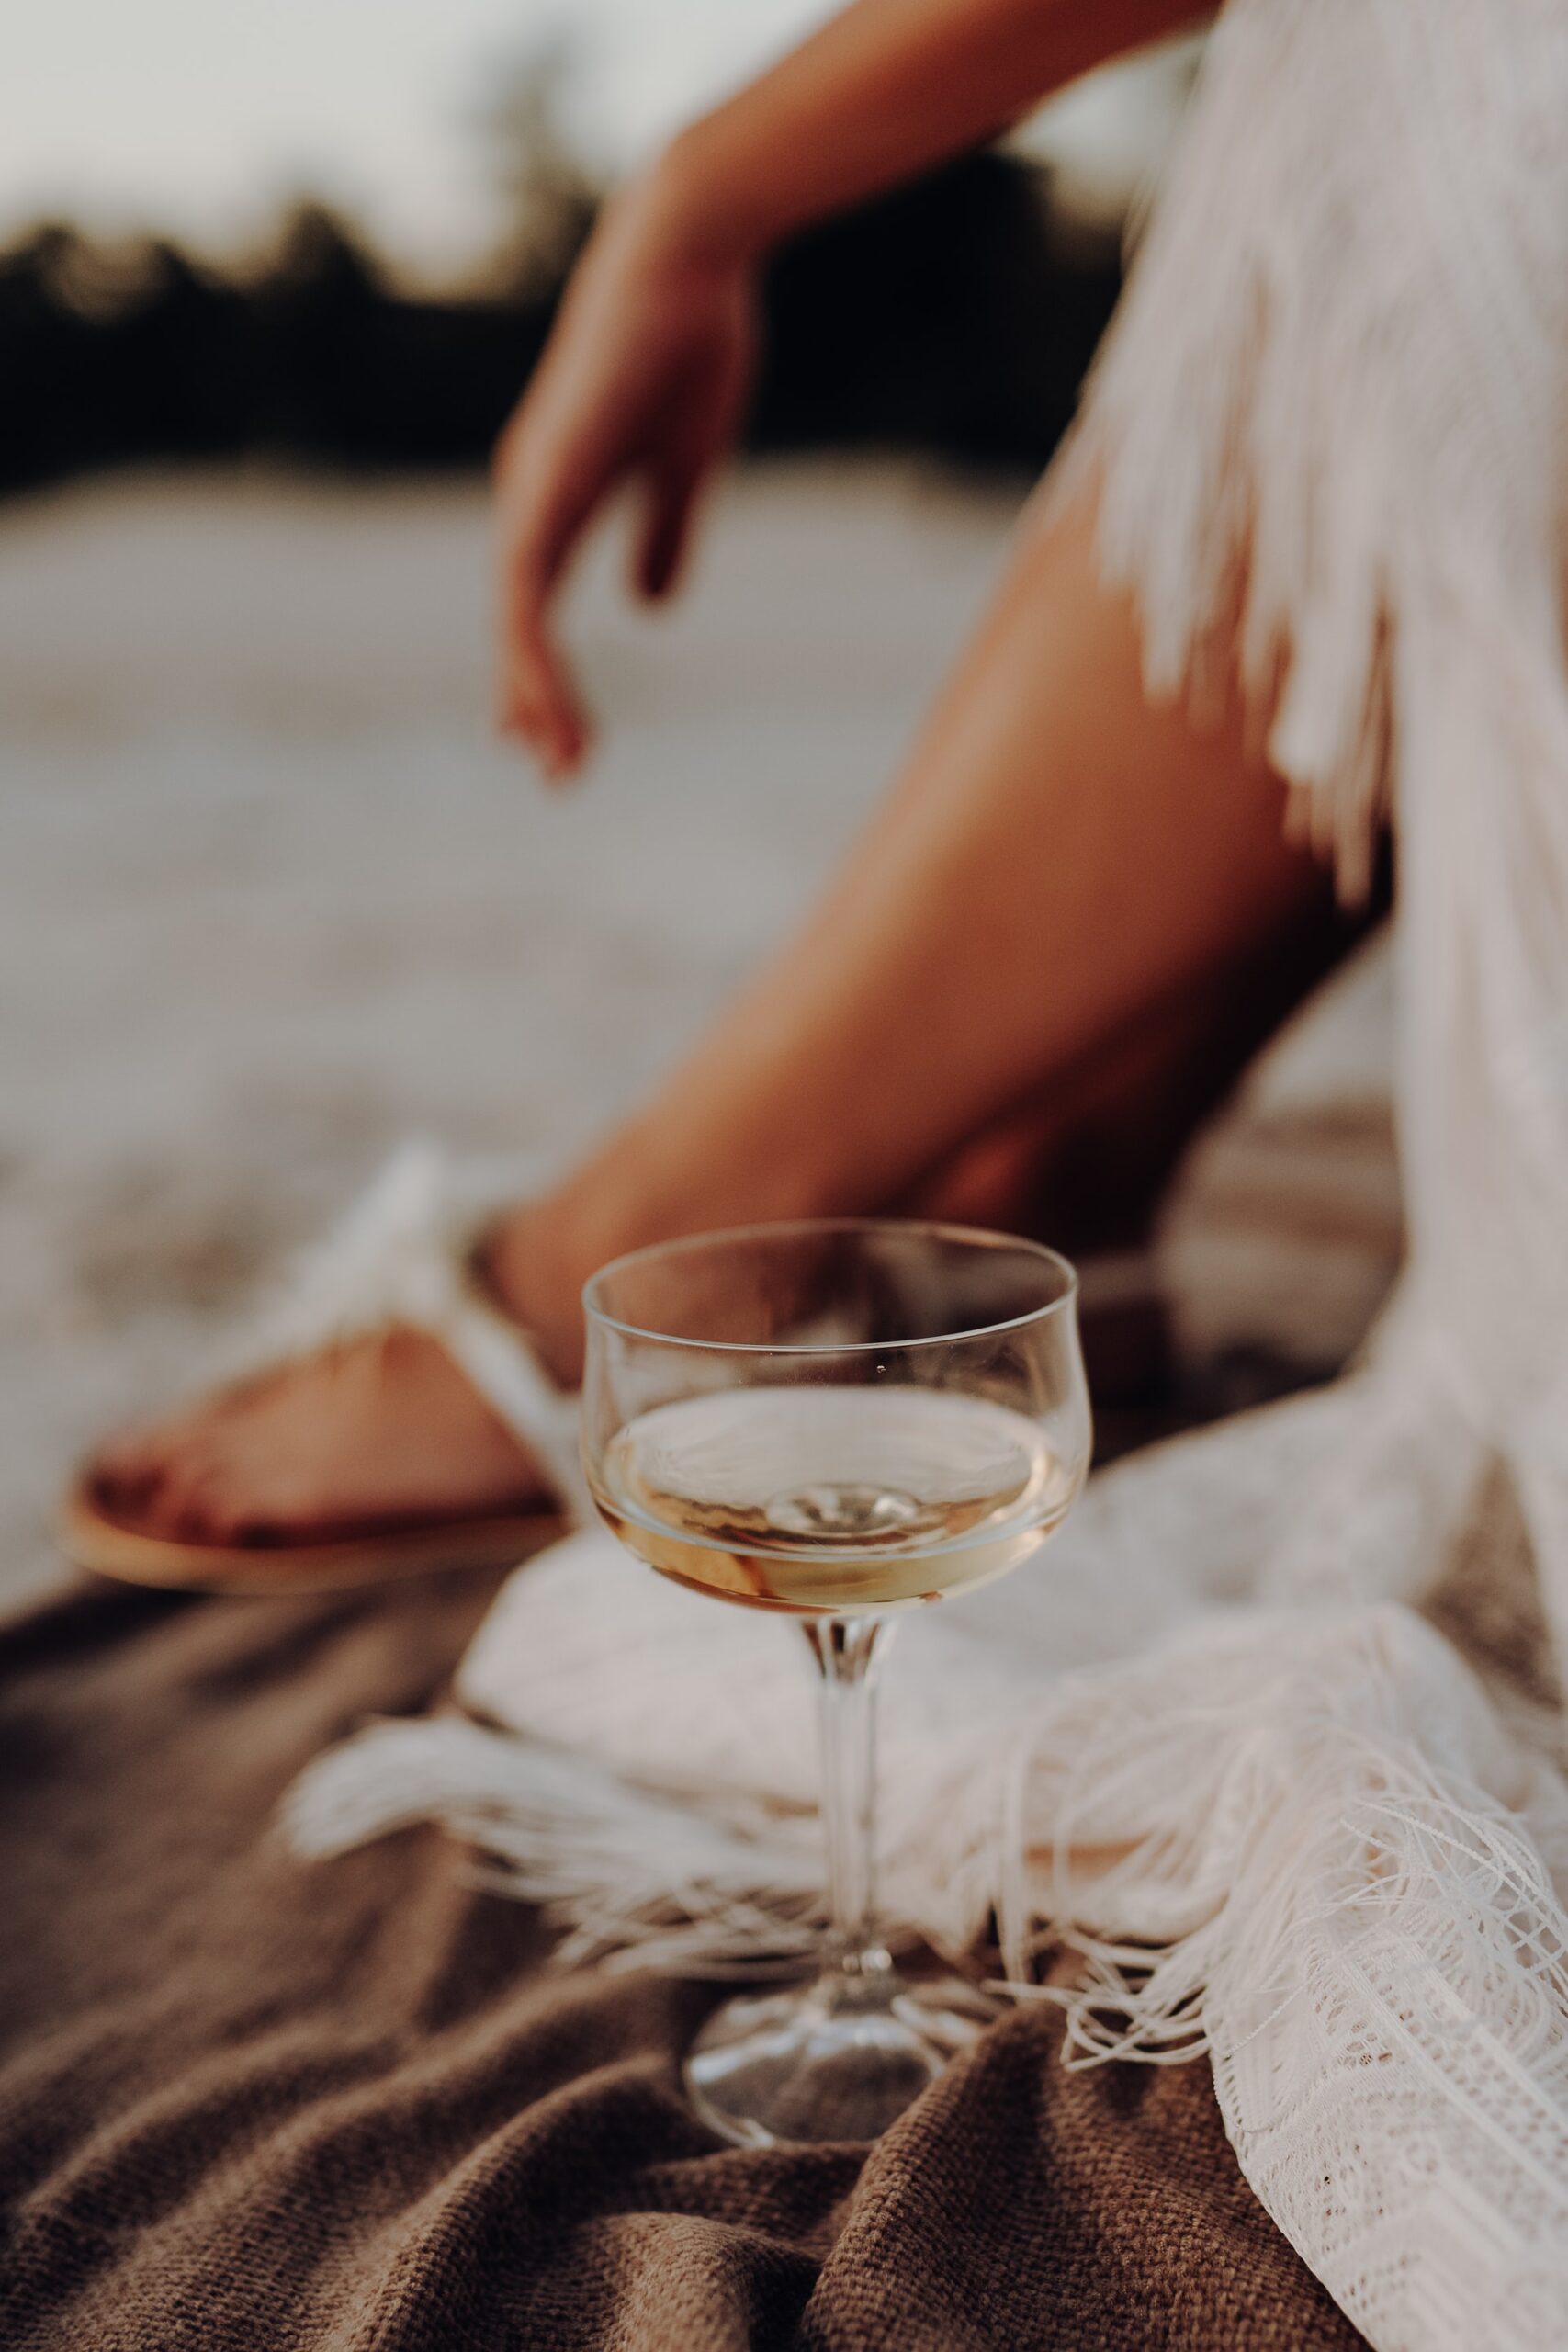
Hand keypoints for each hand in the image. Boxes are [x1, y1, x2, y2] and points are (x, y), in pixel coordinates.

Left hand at [493, 167, 757, 777]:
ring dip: (535, 692)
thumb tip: (648, 609)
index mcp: (560, 492)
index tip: (557, 737)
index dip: (545, 672)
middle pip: (517, 621)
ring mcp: (532, 484)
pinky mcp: (546, 476)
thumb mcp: (683, 465)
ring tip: (559, 757)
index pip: (537, 603)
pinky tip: (541, 696)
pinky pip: (525, 585)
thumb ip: (663, 535)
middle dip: (535, 700)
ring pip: (515, 616)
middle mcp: (532, 492)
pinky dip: (531, 647)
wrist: (688, 256)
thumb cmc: (690, 342)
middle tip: (558, 771)